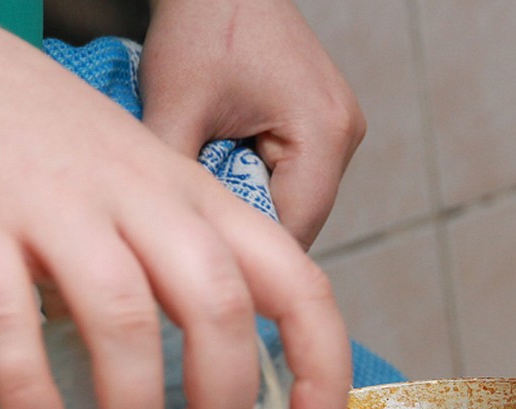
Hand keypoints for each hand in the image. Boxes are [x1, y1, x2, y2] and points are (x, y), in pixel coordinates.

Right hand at [0, 0, 351, 408]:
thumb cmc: (44, 154)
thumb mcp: (143, 189)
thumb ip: (184, 266)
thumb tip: (219, 385)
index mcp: (196, 198)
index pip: (296, 283)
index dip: (324, 370)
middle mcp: (141, 196)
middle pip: (218, 309)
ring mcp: (56, 205)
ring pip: (125, 320)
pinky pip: (9, 320)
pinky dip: (32, 396)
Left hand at [139, 0, 365, 249]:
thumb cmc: (200, 24)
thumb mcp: (174, 109)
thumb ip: (176, 185)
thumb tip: (170, 249)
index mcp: (324, 132)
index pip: (295, 231)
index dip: (249, 261)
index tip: (207, 276)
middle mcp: (345, 134)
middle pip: (298, 220)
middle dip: (248, 232)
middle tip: (196, 236)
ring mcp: (339, 129)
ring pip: (294, 202)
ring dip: (250, 207)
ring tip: (204, 196)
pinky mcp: (323, 124)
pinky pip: (291, 177)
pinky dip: (254, 182)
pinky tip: (220, 168)